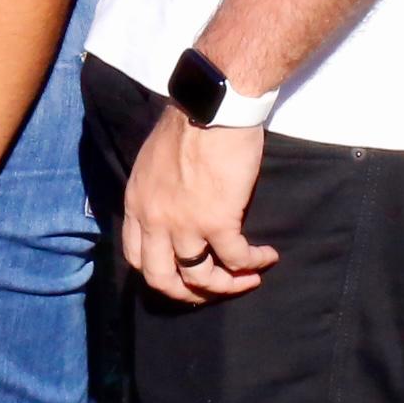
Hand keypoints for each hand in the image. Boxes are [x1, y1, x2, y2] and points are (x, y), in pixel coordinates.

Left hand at [121, 101, 279, 304]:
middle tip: (214, 289)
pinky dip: (253, 263)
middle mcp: (153, 219)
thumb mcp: (153, 163)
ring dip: (228, 284)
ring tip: (248, 277)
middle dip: (189, 293)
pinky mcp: (217, 221)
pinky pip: (236, 259)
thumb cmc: (188, 126)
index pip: (136, 257)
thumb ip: (157, 193)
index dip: (161, 274)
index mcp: (136, 204)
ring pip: (201, 277)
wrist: (211, 109)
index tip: (184, 275)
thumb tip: (174, 212)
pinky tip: (267, 257)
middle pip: (162, 278)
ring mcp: (183, 224)